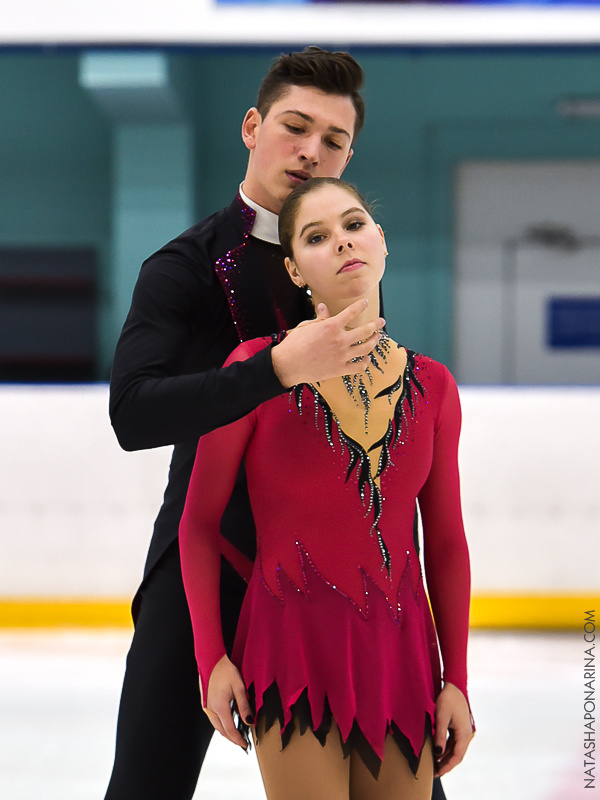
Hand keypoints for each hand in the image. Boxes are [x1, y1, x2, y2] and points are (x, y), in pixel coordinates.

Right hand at [203, 655, 252, 749]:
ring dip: (227, 732)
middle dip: (233, 739)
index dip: (238, 739)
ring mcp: (206, 707)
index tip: (245, 745)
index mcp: (219, 707)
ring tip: (237, 734)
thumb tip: (250, 721)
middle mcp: (211, 710)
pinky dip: (222, 725)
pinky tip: (228, 723)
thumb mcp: (239, 687)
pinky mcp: (205, 703)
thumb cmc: (225, 671)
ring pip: (217, 726)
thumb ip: (244, 705)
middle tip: (243, 742)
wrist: (212, 661)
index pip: (230, 730)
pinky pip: (214, 720)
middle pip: (222, 731)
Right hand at [271, 299, 385, 387]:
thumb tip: (323, 307)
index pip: (351, 312)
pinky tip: (367, 359)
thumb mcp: (306, 326)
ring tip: (377, 338)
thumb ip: (319, 318)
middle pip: (365, 331)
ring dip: (374, 342)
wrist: (288, 365)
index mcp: (332, 326)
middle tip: (381, 322)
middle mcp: (340, 340)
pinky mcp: (340, 369)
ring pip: (365, 348)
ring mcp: (342, 355)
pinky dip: (365, 363)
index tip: (365, 303)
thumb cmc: (295, 344)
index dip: (360, 306)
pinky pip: (358, 367)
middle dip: (375, 325)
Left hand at [433, 682, 473, 776]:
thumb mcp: (441, 717)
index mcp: (464, 734)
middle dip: (445, 764)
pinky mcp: (459, 727)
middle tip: (433, 773)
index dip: (446, 766)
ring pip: (454, 749)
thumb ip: (439, 735)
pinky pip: (453, 742)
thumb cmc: (447, 699)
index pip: (456, 756)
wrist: (454, 685)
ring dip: (445, 757)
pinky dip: (446, 748)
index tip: (437, 773)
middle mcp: (466, 735)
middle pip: (456, 755)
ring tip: (434, 764)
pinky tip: (438, 751)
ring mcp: (463, 731)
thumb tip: (437, 753)